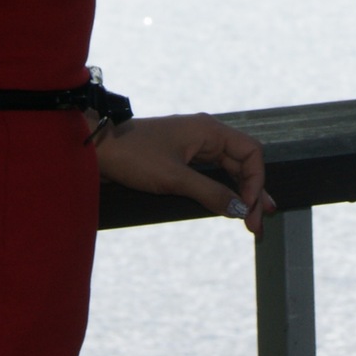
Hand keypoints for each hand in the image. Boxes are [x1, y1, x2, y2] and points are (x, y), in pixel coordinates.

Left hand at [93, 114, 274, 233]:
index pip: (250, 153)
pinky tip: (229, 207)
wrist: (97, 149)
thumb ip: (209, 193)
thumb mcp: (173, 178)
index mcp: (209, 130)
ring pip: (229, 170)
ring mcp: (194, 147)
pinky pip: (212, 174)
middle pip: (243, 163)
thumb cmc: (133, 156)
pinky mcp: (182, 160)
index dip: (255, 182)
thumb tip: (240, 210)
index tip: (248, 209)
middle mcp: (206, 136)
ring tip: (252, 220)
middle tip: (258, 224)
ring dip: (241, 194)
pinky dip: (223, 191)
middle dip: (253, 193)